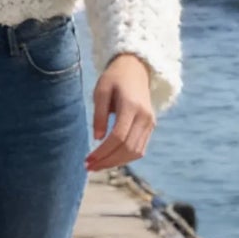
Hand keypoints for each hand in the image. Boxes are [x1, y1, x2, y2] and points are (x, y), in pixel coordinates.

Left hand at [86, 54, 155, 171]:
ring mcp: (150, 123)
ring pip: (135, 152)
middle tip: (89, 167)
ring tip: (97, 166)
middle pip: (127, 148)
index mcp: (132, 106)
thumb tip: (97, 139)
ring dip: (116, 163)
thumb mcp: (101, 91)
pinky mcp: (150, 127)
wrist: (136, 69)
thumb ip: (98, 114)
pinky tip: (110, 159)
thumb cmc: (114, 79)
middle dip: (108, 161)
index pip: (118, 137)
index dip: (103, 152)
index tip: (88, 160)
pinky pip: (139, 149)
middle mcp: (145, 117)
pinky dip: (125, 158)